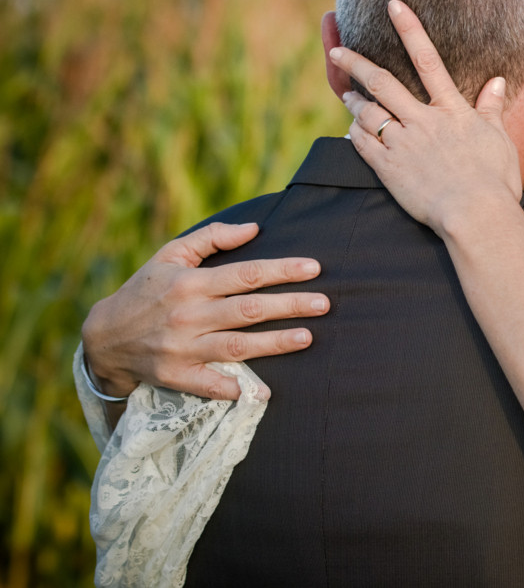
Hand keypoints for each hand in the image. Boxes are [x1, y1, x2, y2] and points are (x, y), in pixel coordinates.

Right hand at [81, 222, 326, 399]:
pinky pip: (209, 385)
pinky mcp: (175, 376)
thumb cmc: (146, 289)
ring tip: (308, 337)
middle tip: (325, 303)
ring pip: (237, 346)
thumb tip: (255, 227)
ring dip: (275, 343)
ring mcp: (182, 348)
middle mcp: (188, 315)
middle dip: (290, 305)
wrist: (104, 338)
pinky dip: (234, 388)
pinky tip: (263, 391)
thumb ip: (212, 236)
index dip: (282, 270)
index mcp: (191, 283)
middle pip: (249, 310)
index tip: (314, 267)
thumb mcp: (171, 255)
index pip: (246, 274)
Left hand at [333, 0, 521, 237]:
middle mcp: (423, 121)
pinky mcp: (390, 170)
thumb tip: (496, 82)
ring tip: (346, 95)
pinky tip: (351, 130)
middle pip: (383, 83)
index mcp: (451, 111)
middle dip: (356, 63)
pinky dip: (354, 134)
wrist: (476, 215)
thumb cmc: (495, 180)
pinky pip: (364, 145)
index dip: (409, 29)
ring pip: (368, 113)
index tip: (393, 6)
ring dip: (353, 101)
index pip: (428, 60)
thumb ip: (492, 108)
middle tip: (337, 50)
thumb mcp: (499, 139)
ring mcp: (403, 145)